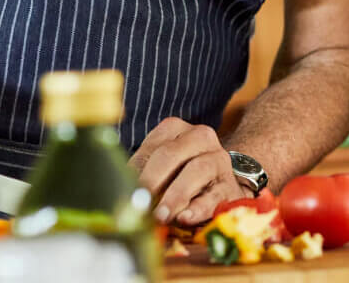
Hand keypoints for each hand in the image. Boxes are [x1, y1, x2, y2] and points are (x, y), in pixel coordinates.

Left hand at [130, 117, 247, 225]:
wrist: (220, 182)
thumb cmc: (180, 175)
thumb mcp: (160, 167)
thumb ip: (141, 174)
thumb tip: (118, 193)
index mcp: (176, 130)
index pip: (152, 147)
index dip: (135, 172)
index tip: (123, 192)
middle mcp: (200, 137)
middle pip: (172, 154)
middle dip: (153, 180)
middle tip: (140, 204)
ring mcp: (218, 160)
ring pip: (198, 170)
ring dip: (176, 195)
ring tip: (161, 216)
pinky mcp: (229, 186)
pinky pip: (215, 195)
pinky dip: (199, 208)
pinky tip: (185, 218)